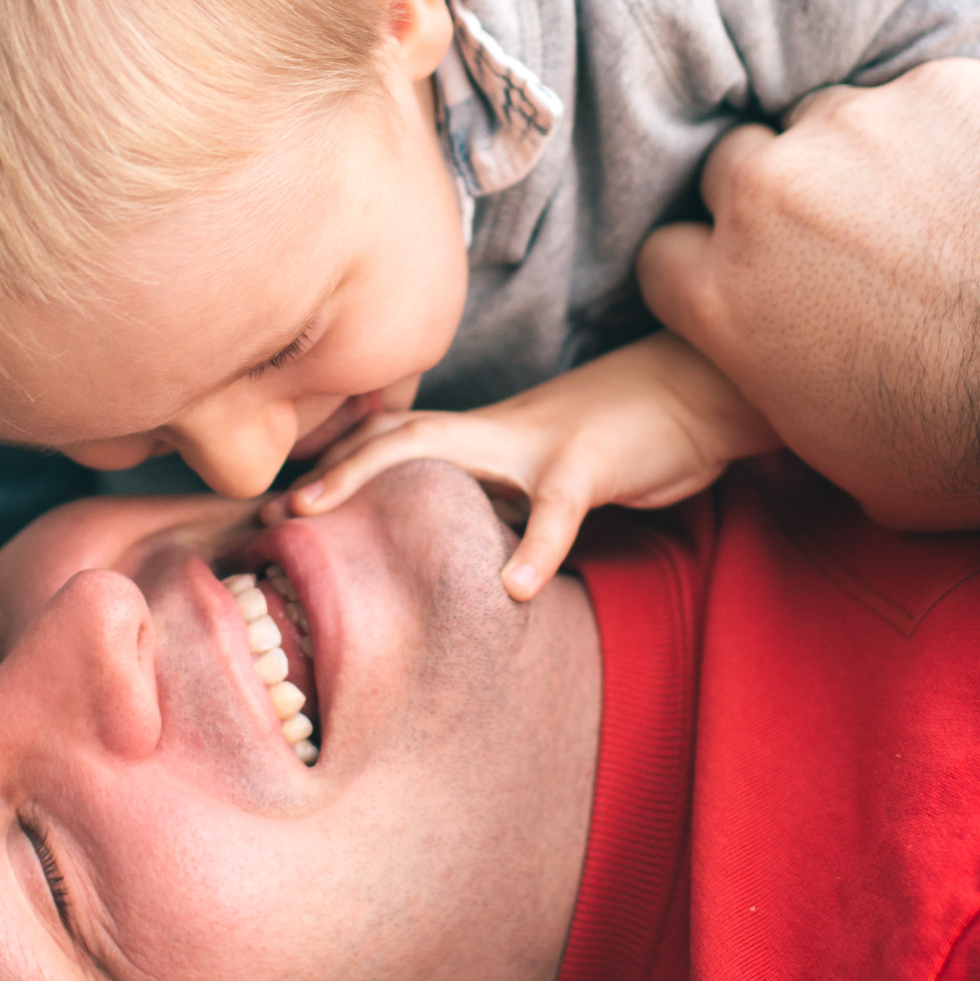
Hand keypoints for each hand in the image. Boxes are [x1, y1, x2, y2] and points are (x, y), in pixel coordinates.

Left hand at [277, 333, 775, 596]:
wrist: (703, 391)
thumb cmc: (629, 440)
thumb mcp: (557, 477)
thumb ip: (513, 504)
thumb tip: (480, 553)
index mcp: (490, 439)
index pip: (399, 440)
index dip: (340, 466)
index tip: (283, 503)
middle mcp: (499, 431)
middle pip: (396, 435)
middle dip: (330, 467)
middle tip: (275, 508)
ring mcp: (540, 441)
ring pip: (442, 449)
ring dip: (373, 475)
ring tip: (324, 518)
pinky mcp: (594, 461)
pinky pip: (558, 506)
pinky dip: (536, 547)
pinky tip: (516, 589)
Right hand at [638, 62, 979, 527]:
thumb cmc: (971, 440)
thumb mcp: (836, 461)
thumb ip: (780, 391)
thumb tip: (788, 384)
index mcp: (717, 294)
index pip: (667, 256)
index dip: (713, 271)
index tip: (760, 286)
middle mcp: (762, 193)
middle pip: (733, 170)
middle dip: (774, 204)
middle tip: (843, 246)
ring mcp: (851, 127)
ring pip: (825, 122)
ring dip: (858, 161)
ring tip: (928, 214)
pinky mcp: (938, 86)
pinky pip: (921, 100)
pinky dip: (947, 135)